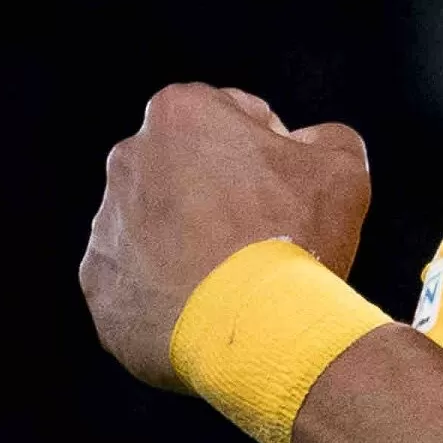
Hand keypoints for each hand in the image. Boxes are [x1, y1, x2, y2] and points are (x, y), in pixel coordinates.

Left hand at [80, 85, 371, 389]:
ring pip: (161, 224)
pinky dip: (171, 290)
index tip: (288, 189)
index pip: (233, 116)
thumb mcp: (342, 165)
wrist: (255, 328)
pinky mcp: (99, 286)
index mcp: (180, 114)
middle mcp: (128, 160)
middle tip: (266, 232)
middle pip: (188, 167)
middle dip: (221, 190)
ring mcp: (106, 226)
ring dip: (193, 240)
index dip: (270, 150)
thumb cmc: (298, 233)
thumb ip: (324, 137)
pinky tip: (211, 306)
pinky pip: (140, 280)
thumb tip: (306, 145)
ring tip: (238, 277)